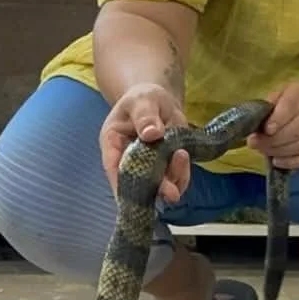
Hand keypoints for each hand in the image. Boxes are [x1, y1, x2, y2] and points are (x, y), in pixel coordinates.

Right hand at [99, 83, 189, 202]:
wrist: (160, 101)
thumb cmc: (143, 98)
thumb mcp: (142, 100)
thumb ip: (145, 116)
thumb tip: (152, 133)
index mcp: (113, 144)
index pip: (114, 168)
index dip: (122, 187)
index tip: (134, 200)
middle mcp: (128, 161)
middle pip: (139, 183)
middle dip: (156, 188)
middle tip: (172, 192)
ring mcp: (148, 167)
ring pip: (159, 185)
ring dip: (173, 179)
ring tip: (182, 155)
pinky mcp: (166, 167)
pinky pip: (175, 178)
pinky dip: (182, 173)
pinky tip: (185, 156)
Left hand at [247, 82, 298, 169]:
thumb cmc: (293, 103)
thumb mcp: (278, 95)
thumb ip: (267, 106)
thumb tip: (254, 123)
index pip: (291, 105)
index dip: (278, 119)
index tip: (266, 129)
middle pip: (297, 129)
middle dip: (274, 140)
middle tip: (255, 144)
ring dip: (280, 151)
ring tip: (264, 151)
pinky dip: (292, 162)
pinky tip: (277, 161)